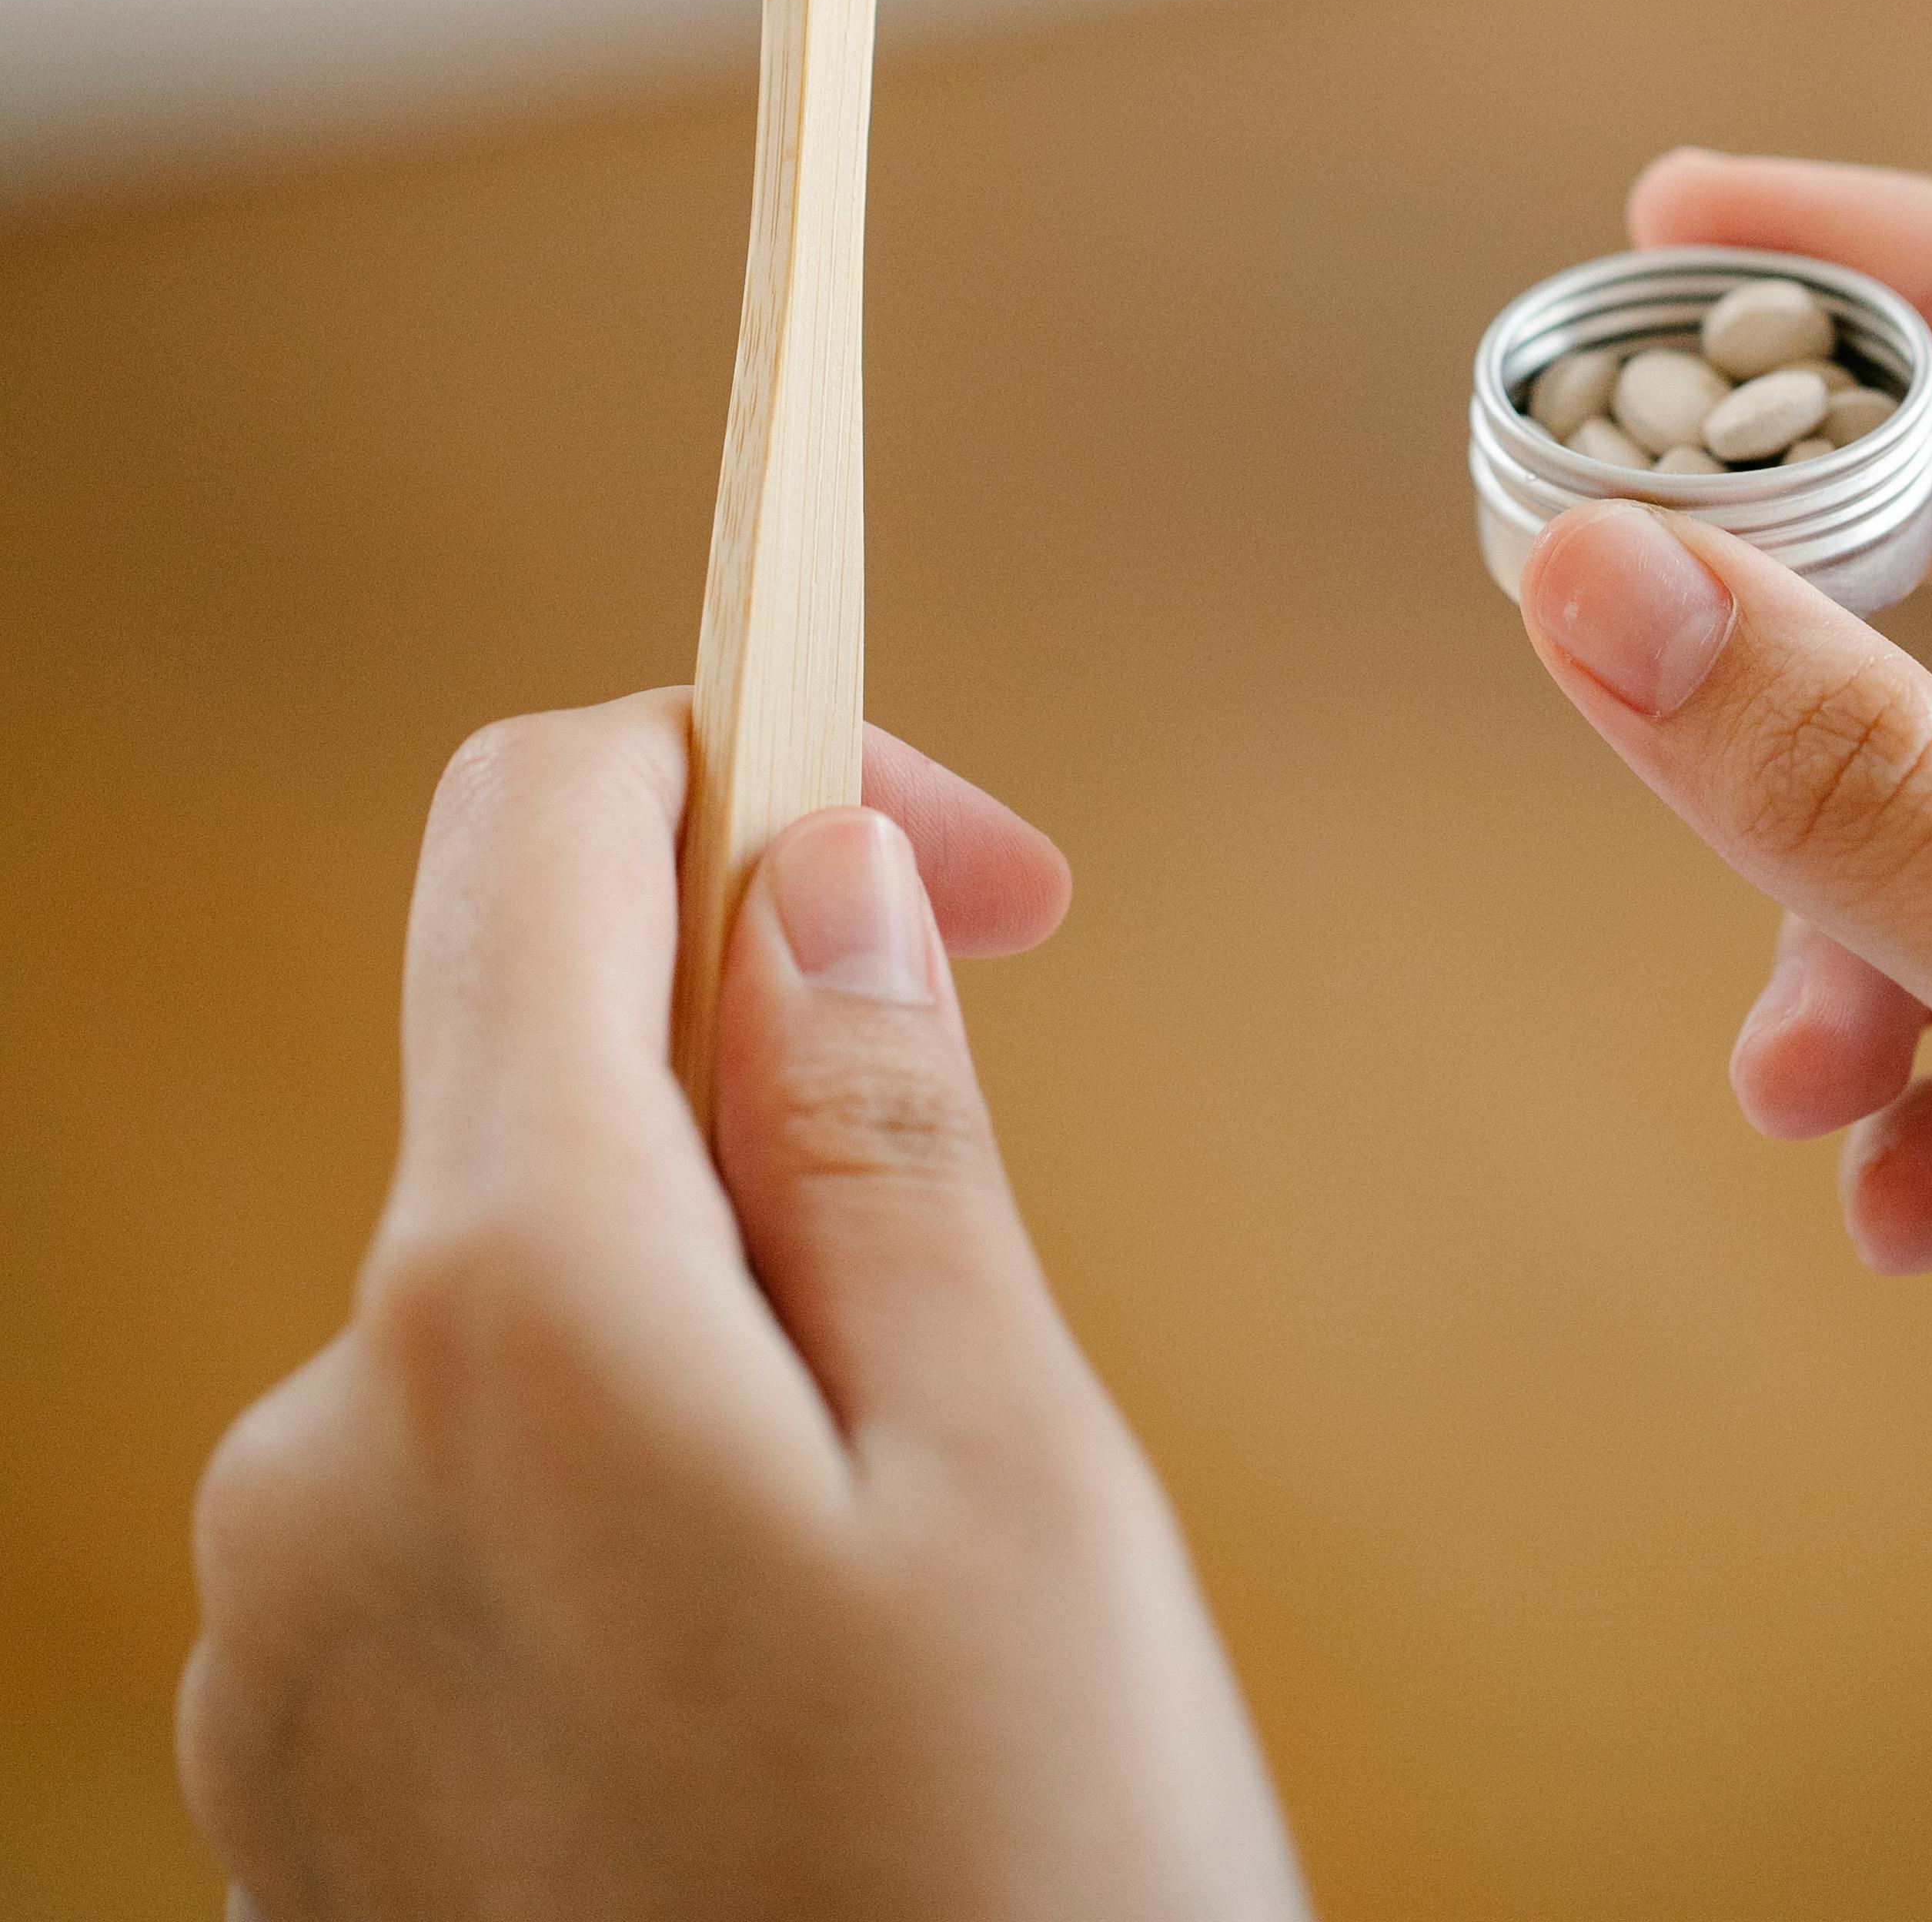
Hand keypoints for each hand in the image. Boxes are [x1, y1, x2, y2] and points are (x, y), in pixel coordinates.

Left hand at [179, 696, 1308, 1921]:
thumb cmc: (1028, 1913)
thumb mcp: (1016, 1464)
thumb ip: (877, 1126)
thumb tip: (808, 861)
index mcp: (500, 1314)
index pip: (539, 838)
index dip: (753, 753)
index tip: (952, 851)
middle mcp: (311, 1449)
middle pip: (537, 1091)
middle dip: (773, 1111)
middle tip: (994, 1306)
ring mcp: (275, 1633)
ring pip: (518, 1313)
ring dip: (719, 1331)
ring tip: (913, 1579)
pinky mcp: (294, 1777)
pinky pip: (459, 1505)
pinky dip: (626, 1496)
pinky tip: (783, 1701)